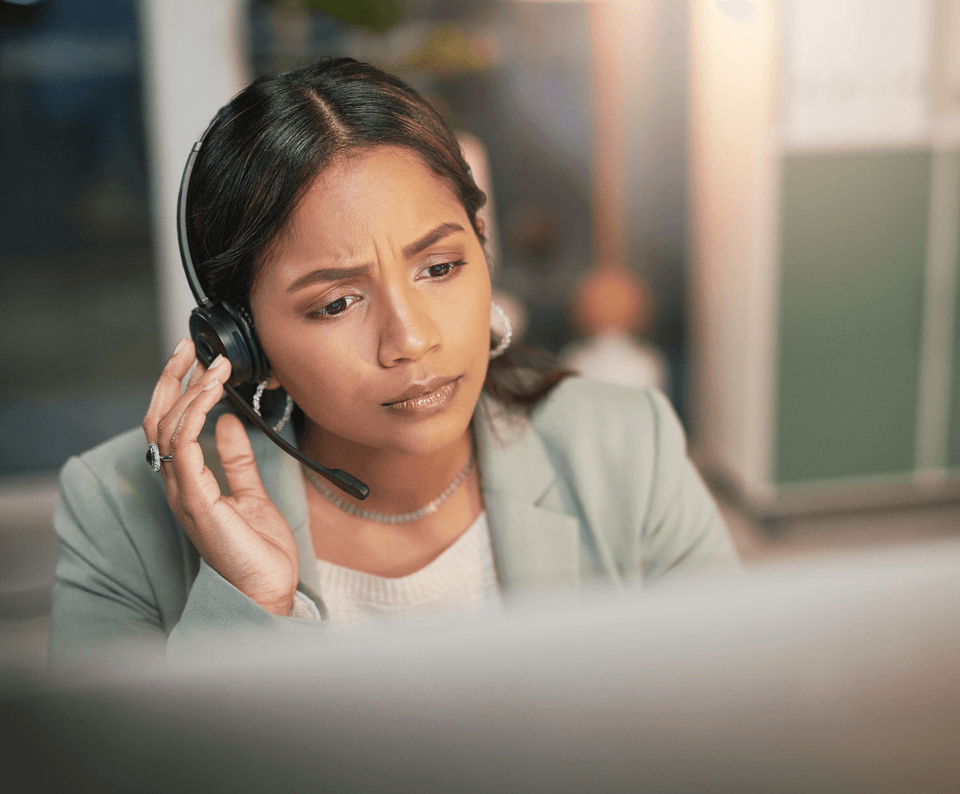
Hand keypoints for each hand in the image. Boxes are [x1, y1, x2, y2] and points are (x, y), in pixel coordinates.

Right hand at [143, 339, 299, 615]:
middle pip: (159, 420)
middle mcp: (179, 485)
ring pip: (168, 429)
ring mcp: (183, 493)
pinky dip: (193, 418)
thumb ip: (237, 460)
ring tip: (213, 368)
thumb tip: (227, 423)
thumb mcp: (252, 494)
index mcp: (190, 482)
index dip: (179, 390)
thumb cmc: (259, 553)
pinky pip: (183, 450)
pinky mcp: (196, 501)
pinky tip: (209, 397)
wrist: (267, 591)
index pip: (171, 426)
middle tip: (190, 348)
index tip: (198, 360)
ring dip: (190, 392)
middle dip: (172, 379)